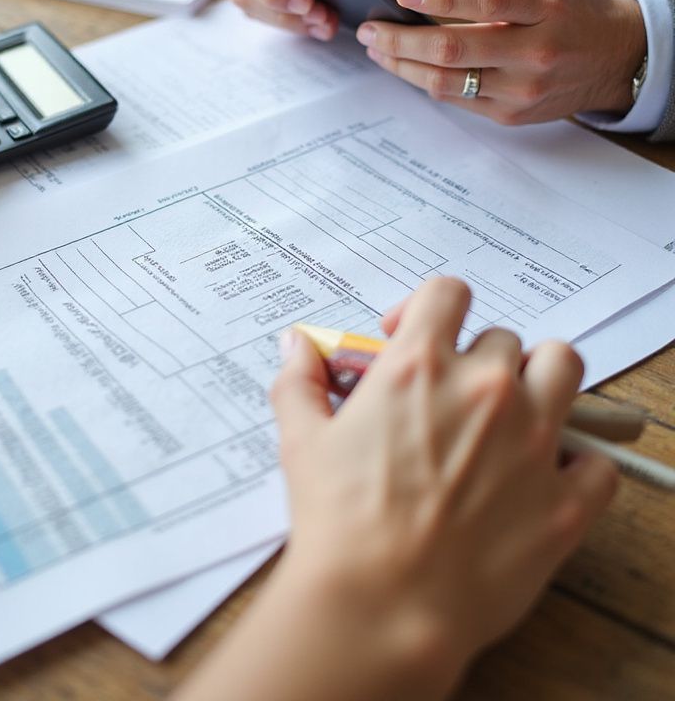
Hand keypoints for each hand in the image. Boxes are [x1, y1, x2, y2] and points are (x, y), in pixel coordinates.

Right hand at [177, 279, 615, 700]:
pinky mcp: (565, 500)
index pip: (447, 292)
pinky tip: (544, 480)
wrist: (381, 602)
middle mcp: (483, 389)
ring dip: (541, 380)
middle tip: (453, 395)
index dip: (429, 307)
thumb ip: (299, 380)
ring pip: (563, 367)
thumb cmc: (339, 522)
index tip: (415, 334)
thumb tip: (297, 346)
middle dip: (477, 358)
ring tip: (515, 413)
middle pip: (503, 337)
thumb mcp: (302, 440)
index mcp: (418, 366)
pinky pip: (597, 462)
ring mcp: (532, 441)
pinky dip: (578, 465)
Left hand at [356, 0, 647, 123]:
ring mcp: (523, 87)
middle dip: (400, 40)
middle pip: (454, 49)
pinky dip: (425, 81)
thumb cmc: (570, 5)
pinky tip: (406, 65)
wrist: (614, 57)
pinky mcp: (512, 114)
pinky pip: (457, 98)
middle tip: (369, 29)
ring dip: (402, 66)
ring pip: (447, 81)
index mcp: (546, 4)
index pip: (487, 1)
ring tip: (376, 49)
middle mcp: (536, 49)